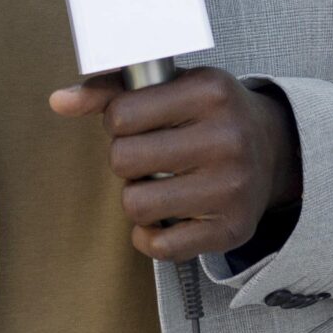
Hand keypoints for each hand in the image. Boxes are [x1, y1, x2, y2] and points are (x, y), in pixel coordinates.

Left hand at [47, 65, 300, 261]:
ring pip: (136, 205)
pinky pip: (160, 245)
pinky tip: (166, 215)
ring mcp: (233, 187)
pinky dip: (150, 235)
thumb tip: (58, 100)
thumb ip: (112, 91)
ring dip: (137, 196)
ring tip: (159, 182)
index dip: (117, 122)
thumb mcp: (170, 86)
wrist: (274, 148)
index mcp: (209, 92)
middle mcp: (227, 138)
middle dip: (126, 160)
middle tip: (148, 155)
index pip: (121, 115)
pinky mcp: (232, 228)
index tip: (134, 123)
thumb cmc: (207, 113)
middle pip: (123, 161)